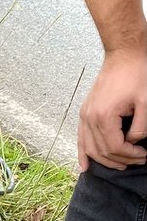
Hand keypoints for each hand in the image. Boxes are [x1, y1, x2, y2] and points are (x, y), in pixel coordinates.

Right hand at [78, 46, 146, 170]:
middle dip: (120, 160)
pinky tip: (84, 166)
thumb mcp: (145, 101)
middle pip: (102, 151)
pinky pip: (81, 138)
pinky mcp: (85, 112)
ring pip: (91, 148)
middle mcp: (90, 118)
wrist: (124, 54)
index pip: (114, 147)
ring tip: (120, 164)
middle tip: (137, 160)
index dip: (130, 155)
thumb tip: (132, 142)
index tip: (144, 155)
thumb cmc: (136, 73)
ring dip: (104, 160)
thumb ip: (140, 127)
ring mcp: (85, 115)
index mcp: (104, 116)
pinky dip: (82, 153)